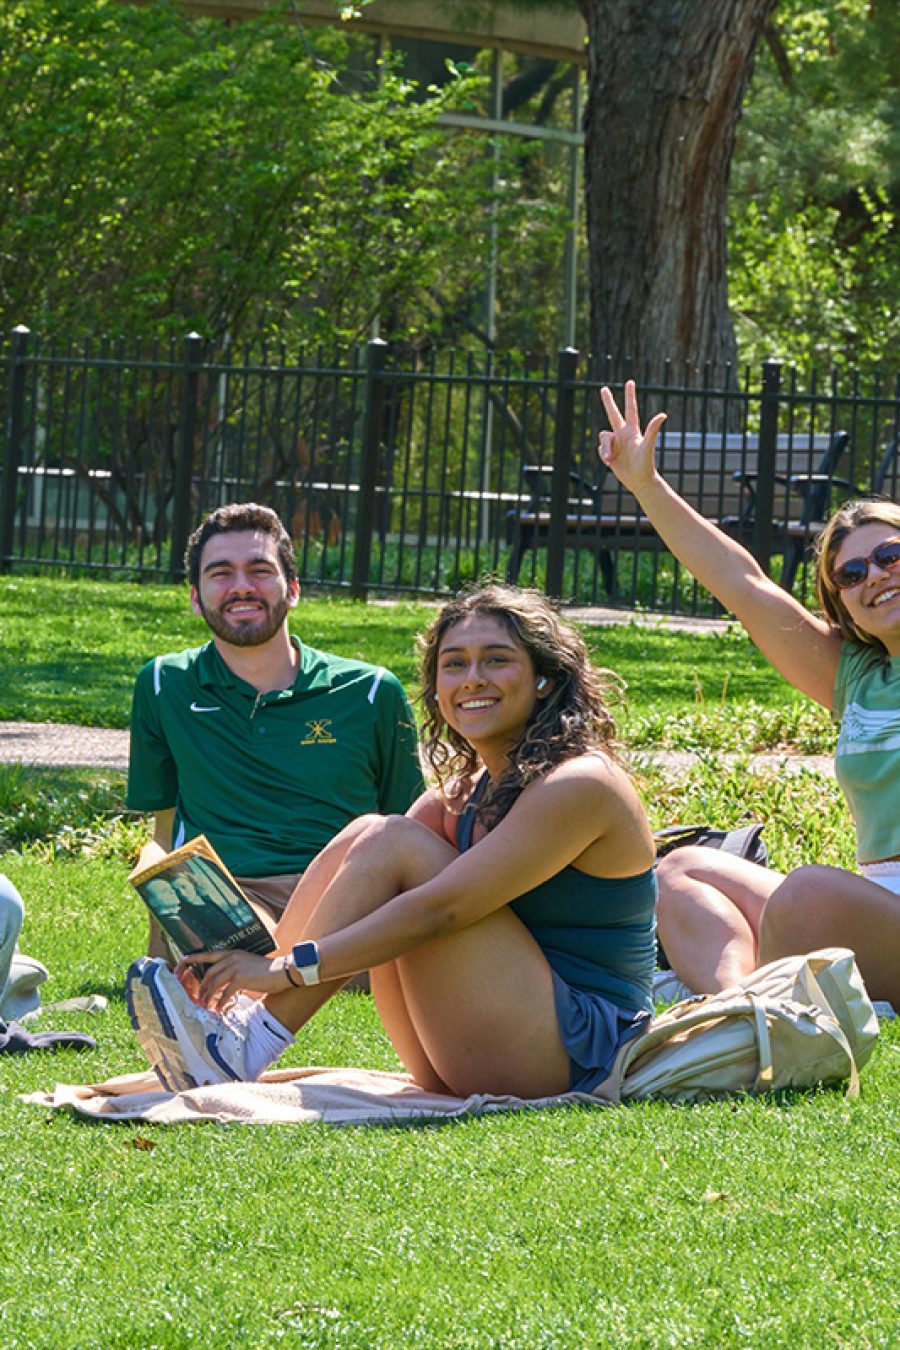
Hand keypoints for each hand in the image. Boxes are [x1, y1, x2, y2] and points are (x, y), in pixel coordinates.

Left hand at [175, 949, 289, 1011]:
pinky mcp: (241, 978)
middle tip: (199, 996)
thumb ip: (235, 968)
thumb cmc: (266, 970)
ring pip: (215, 984)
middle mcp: (232, 958)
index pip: (209, 954)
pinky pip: (226, 993)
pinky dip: (221, 1002)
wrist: (281, 971)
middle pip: (209, 973)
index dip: (195, 957)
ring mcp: (236, 967)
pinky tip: (219, 1009)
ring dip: (209, 996)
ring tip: (206, 1005)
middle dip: (202, 986)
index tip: (183, 960)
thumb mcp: (248, 963)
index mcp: (232, 953)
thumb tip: (225, 980)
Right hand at [598, 380, 666, 492]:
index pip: (630, 409)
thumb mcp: (647, 446)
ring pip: (603, 437)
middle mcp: (623, 434)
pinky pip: (600, 449)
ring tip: (610, 459)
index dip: (630, 396)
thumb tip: (663, 415)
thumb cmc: (646, 464)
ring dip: (606, 448)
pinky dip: (604, 455)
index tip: (630, 382)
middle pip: (613, 413)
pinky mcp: (609, 453)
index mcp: (632, 430)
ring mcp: (616, 443)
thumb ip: (653, 430)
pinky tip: (611, 462)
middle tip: (603, 389)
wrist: (639, 480)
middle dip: (608, 401)